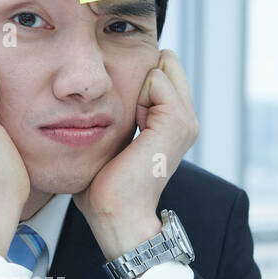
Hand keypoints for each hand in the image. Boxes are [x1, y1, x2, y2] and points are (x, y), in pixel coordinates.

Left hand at [72, 48, 199, 259]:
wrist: (117, 214)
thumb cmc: (104, 187)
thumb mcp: (111, 141)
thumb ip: (115, 116)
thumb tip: (92, 96)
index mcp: (171, 123)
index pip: (158, 71)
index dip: (133, 81)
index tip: (119, 115)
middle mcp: (185, 119)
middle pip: (163, 64)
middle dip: (136, 78)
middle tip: (123, 118)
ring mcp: (185, 120)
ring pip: (159, 67)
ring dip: (133, 88)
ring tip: (127, 125)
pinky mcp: (176, 121)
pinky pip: (156, 77)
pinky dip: (136, 93)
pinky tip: (131, 124)